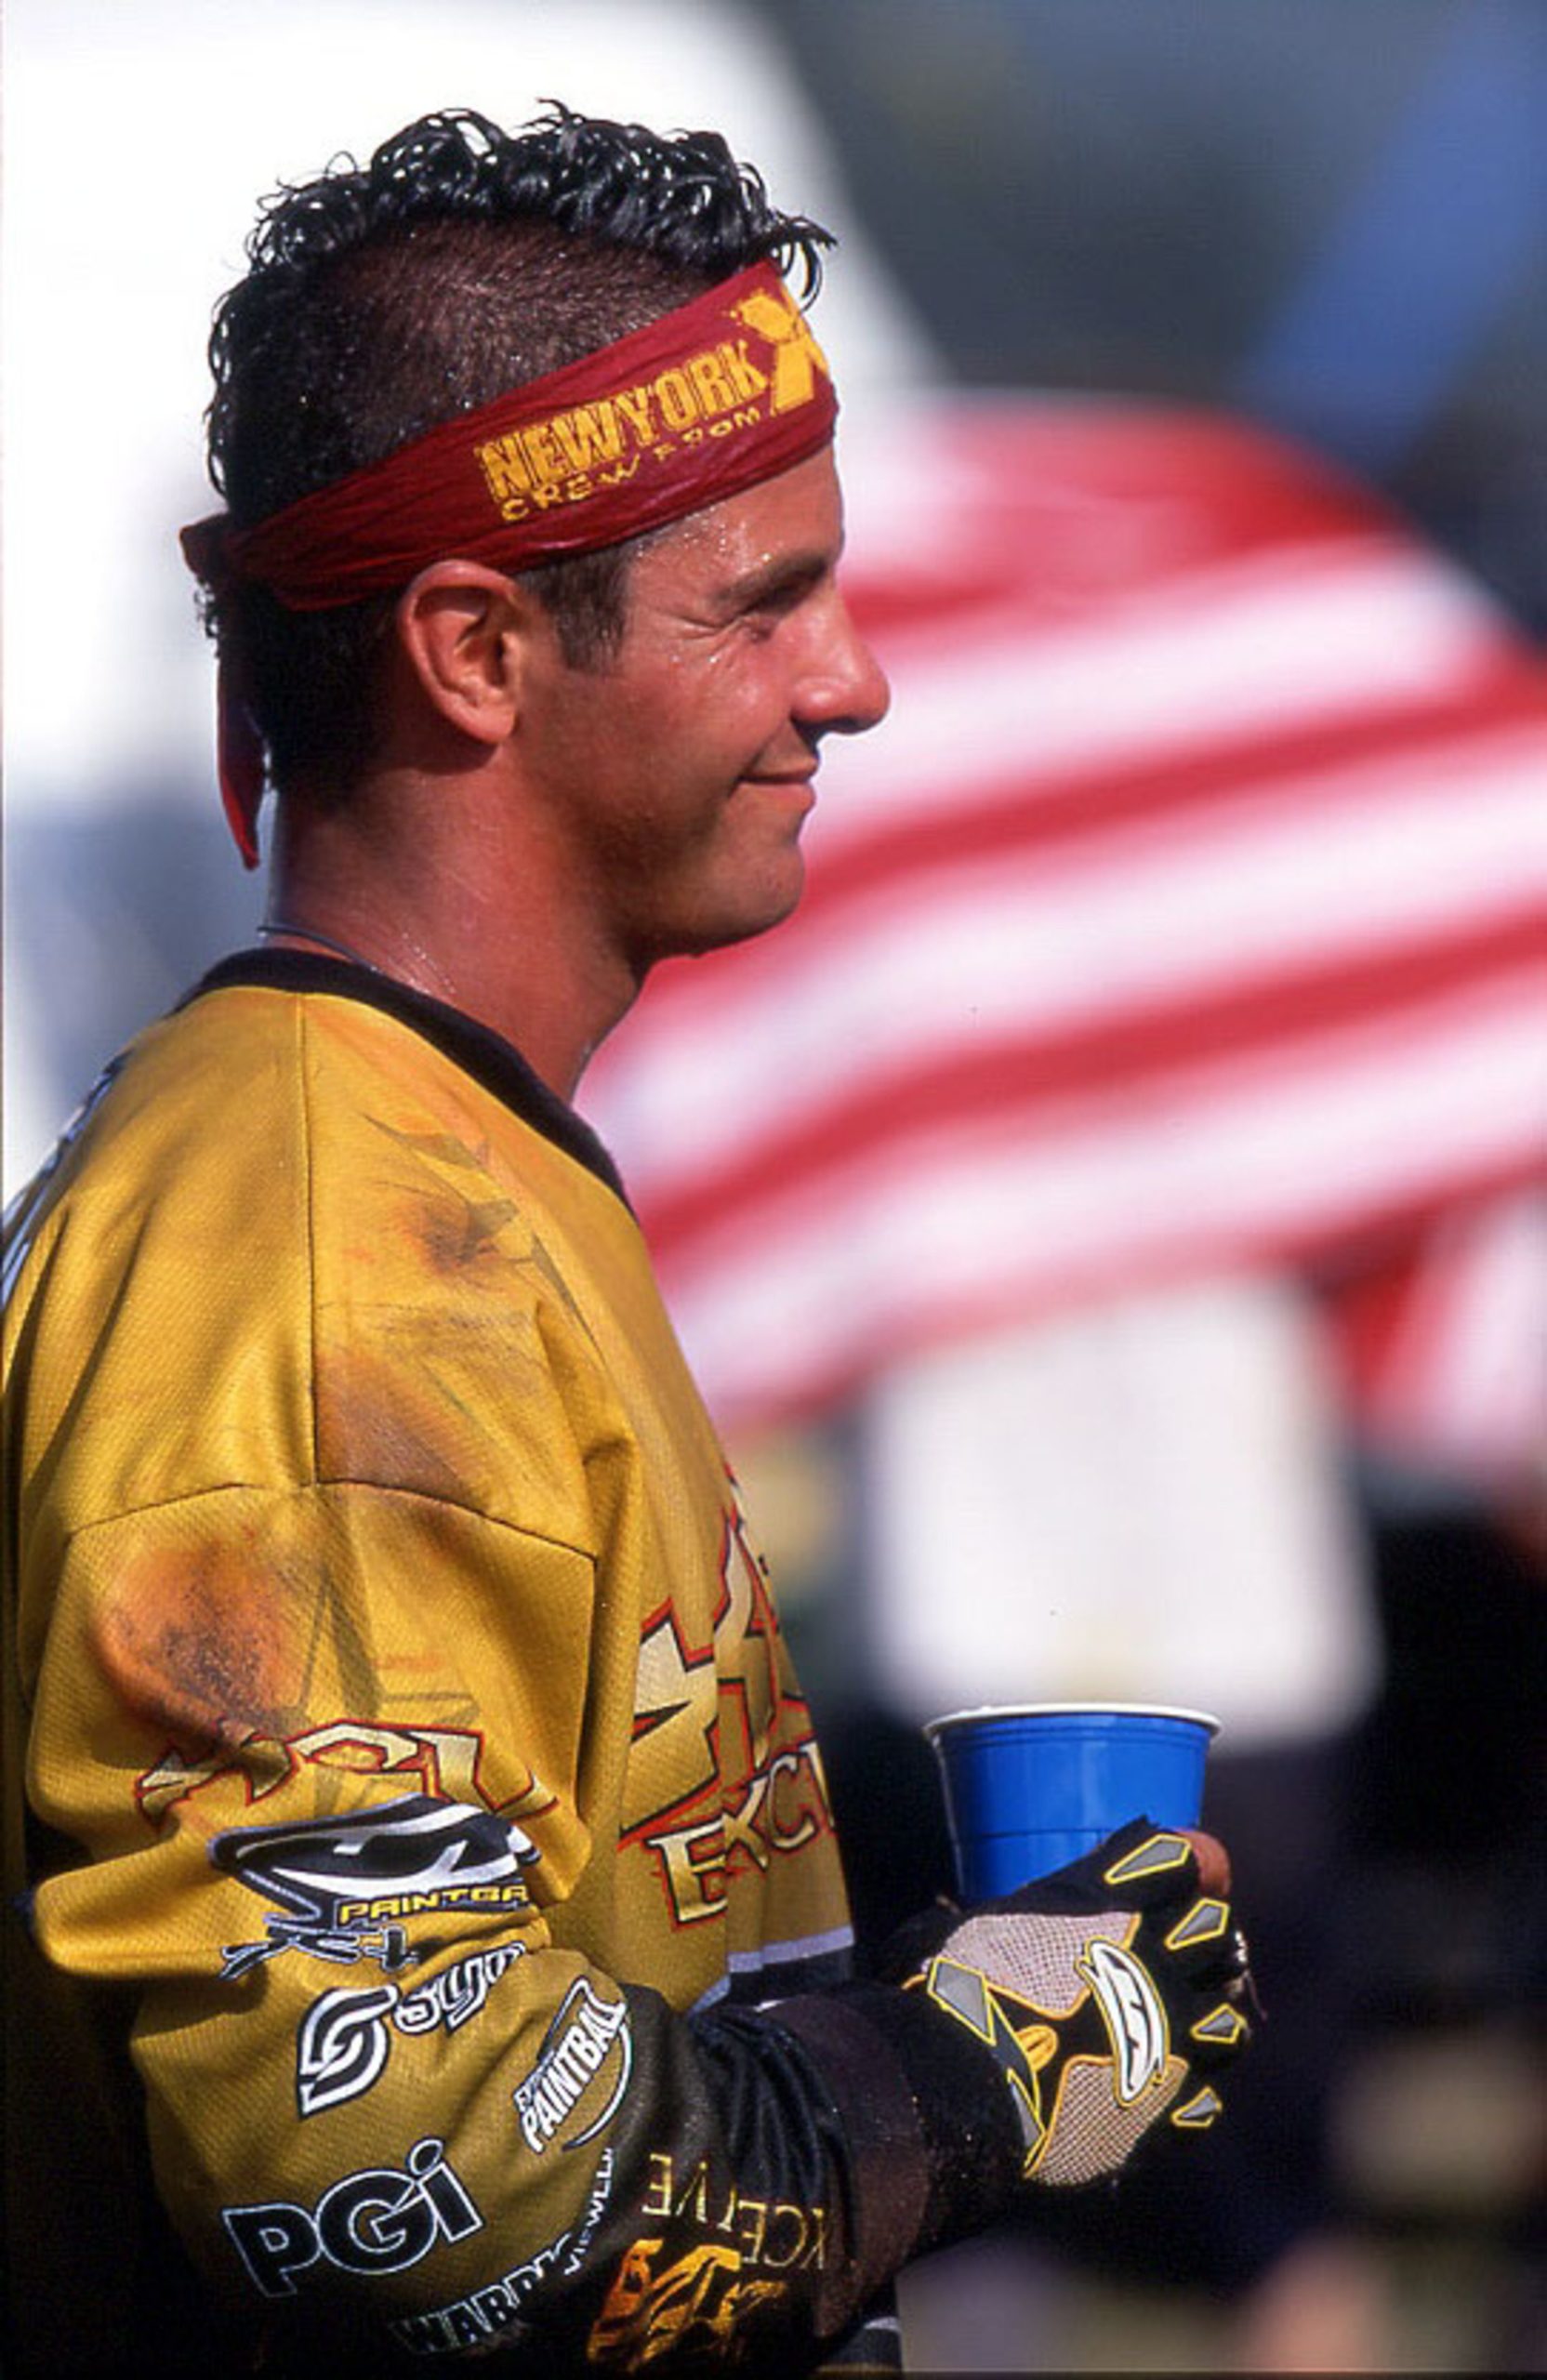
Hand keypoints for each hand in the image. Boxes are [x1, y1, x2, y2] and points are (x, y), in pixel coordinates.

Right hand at [899, 1819, 1253, 2188]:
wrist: (958, 2083)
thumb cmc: (948, 1988)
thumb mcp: (973, 1922)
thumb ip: (1012, 1918)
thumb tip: (984, 1924)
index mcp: (1108, 1906)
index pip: (1180, 1860)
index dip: (1175, 1867)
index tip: (1162, 1877)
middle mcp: (1153, 1966)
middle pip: (1217, 1932)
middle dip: (1198, 1939)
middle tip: (1171, 1955)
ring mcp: (1169, 2041)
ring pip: (1231, 2022)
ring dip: (1207, 2021)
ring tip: (1175, 2033)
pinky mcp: (1164, 2111)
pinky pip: (1206, 2101)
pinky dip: (1185, 2099)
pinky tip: (1155, 2098)